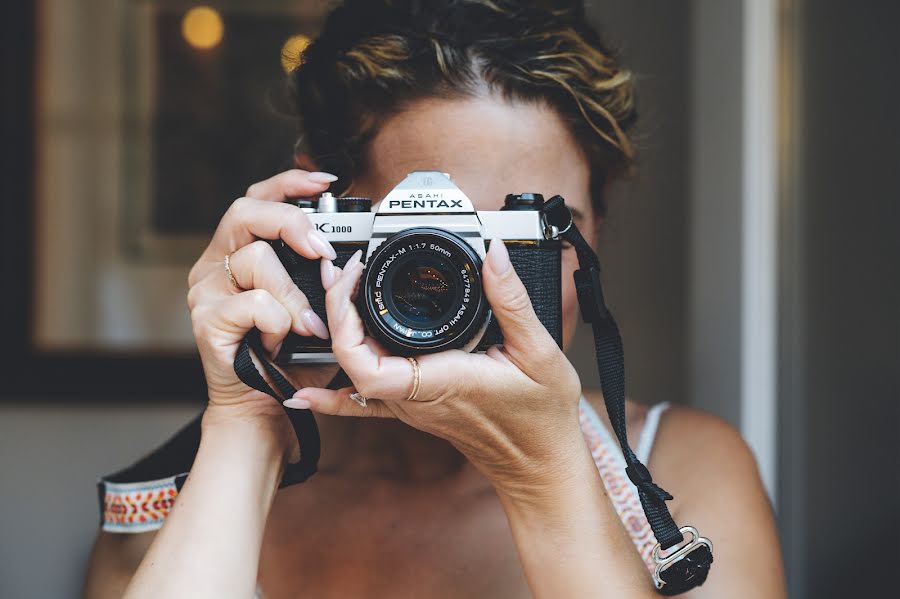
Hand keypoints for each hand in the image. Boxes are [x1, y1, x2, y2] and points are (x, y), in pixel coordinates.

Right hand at [187, 170, 341, 455]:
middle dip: (291, 223)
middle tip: (322, 251)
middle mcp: (217, 264)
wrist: (264, 405)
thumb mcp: (313, 304)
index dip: (289, 183)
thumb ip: (321, 273)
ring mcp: (206, 290)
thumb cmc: (290, 355)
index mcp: (239, 252)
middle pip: (246, 212)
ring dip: (295, 294)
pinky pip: (253, 303)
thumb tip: (352, 247)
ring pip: (256, 260)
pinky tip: (281, 340)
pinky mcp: (206, 319)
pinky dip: (279, 321)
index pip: (258, 199)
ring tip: (309, 325)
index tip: (326, 182)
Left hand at [286, 240, 583, 497]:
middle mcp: (414, 399)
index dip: (344, 318)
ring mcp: (411, 406)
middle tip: (346, 270)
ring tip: (340, 291)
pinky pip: (365, 402)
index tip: (353, 279)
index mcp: (438, 382)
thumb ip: (511, 300)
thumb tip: (493, 256)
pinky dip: (332, 396)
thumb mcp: (538, 352)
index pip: (364, 362)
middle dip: (337, 309)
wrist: (541, 464)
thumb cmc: (540, 418)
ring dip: (339, 331)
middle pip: (349, 359)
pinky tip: (307, 393)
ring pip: (354, 373)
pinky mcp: (416, 408)